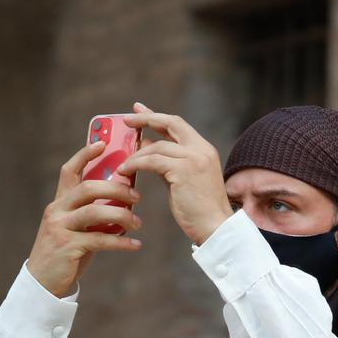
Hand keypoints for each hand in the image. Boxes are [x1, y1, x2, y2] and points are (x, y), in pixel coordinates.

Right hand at [25, 138, 143, 297]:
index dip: (85, 154)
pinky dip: (120, 242)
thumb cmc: (66, 252)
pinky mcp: (68, 247)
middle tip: (137, 195)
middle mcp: (57, 211)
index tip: (103, 142)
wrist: (44, 282)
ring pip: (94, 212)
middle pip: (87, 188)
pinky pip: (99, 240)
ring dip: (121, 215)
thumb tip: (124, 200)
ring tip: (138, 222)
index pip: (69, 170)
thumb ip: (93, 212)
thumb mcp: (76, 227)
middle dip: (115, 188)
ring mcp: (61, 228)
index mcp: (59, 202)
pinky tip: (135, 244)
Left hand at [119, 104, 231, 243]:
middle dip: (146, 118)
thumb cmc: (199, 209)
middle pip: (171, 123)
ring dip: (136, 154)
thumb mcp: (183, 180)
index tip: (140, 110)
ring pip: (157, 146)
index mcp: (204, 150)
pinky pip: (152, 161)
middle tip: (127, 120)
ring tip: (122, 164)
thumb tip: (146, 147)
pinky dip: (135, 164)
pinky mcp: (183, 171)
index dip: (157, 116)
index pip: (178, 125)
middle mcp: (201, 149)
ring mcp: (193, 159)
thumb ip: (168, 162)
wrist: (215, 228)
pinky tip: (125, 171)